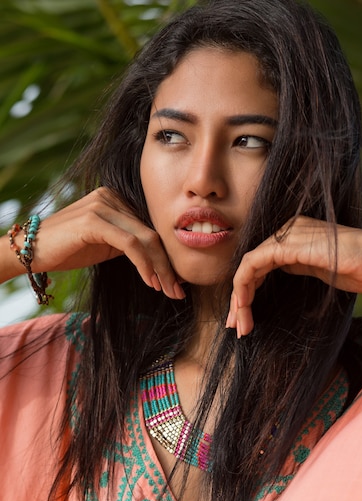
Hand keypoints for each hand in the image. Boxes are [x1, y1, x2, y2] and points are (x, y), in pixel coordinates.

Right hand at [4, 187, 184, 299]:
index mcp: (117, 199)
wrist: (31, 250)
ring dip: (160, 268)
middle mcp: (111, 197)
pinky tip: (150, 281)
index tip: (178, 281)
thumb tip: (163, 264)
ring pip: (145, 238)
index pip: (150, 228)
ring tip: (168, 290)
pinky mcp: (94, 220)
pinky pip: (129, 243)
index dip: (167, 256)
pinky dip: (144, 264)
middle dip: (168, 266)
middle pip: (152, 233)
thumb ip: (131, 245)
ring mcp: (102, 205)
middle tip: (179, 291)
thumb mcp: (106, 245)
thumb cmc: (69, 249)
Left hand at [226, 216, 361, 336]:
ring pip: (248, 267)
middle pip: (251, 266)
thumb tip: (279, 271)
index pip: (260, 265)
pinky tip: (243, 306)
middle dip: (239, 300)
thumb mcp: (319, 269)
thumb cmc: (358, 270)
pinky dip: (244, 286)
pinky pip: (253, 264)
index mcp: (292, 236)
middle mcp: (285, 232)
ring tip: (239, 325)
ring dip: (239, 298)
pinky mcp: (287, 245)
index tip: (245, 319)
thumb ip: (297, 265)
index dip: (248, 293)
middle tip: (235, 327)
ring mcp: (286, 235)